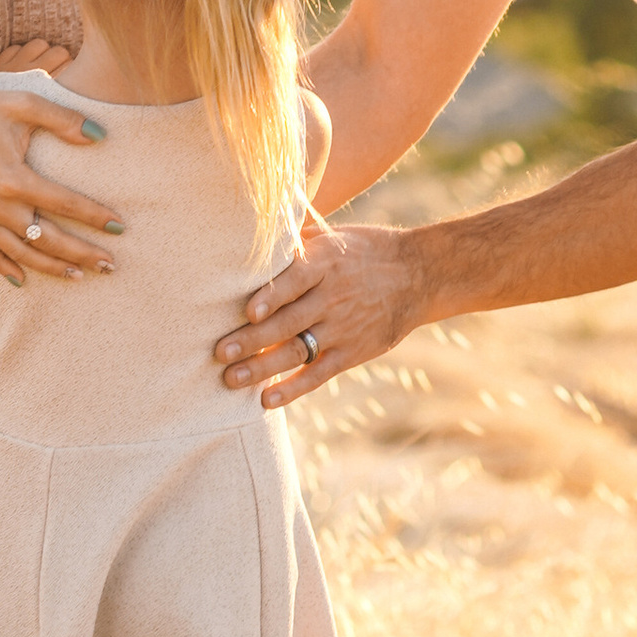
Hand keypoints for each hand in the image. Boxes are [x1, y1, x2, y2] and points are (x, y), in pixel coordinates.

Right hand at [0, 50, 114, 285]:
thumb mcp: (27, 102)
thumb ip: (64, 120)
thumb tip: (101, 136)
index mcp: (13, 176)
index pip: (64, 203)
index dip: (94, 216)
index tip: (120, 227)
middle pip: (47, 238)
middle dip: (81, 253)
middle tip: (110, 265)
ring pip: (19, 252)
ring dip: (50, 267)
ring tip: (79, 275)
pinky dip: (3, 269)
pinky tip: (23, 280)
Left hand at [214, 217, 429, 408]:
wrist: (418, 275)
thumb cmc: (365, 250)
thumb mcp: (334, 236)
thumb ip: (296, 242)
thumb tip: (251, 239)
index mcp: (327, 262)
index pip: (296, 280)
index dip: (271, 297)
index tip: (248, 312)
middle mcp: (334, 296)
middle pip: (288, 322)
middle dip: (251, 340)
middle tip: (218, 352)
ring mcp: (343, 327)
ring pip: (297, 350)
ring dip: (262, 367)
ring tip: (231, 379)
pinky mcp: (352, 352)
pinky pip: (319, 374)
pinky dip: (293, 387)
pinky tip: (267, 399)